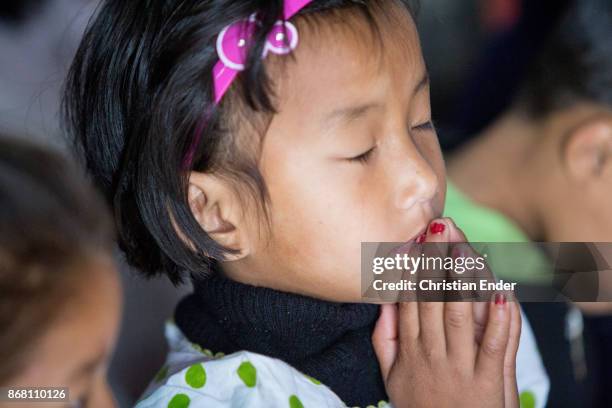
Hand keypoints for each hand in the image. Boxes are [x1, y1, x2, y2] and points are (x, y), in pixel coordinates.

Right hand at [372, 218, 520, 407]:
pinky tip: (500, 291)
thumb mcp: (389, 376)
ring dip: (462, 278)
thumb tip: (383, 300)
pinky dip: (499, 318)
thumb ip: (383, 338)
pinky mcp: (489, 380)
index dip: (413, 267)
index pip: (409, 299)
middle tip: (439, 226)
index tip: (415, 237)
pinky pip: (495, 344)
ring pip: (461, 314)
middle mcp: (432, 353)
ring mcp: (461, 366)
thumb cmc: (420, 406)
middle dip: (437, 260)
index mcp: (408, 349)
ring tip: (463, 246)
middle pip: (433, 299)